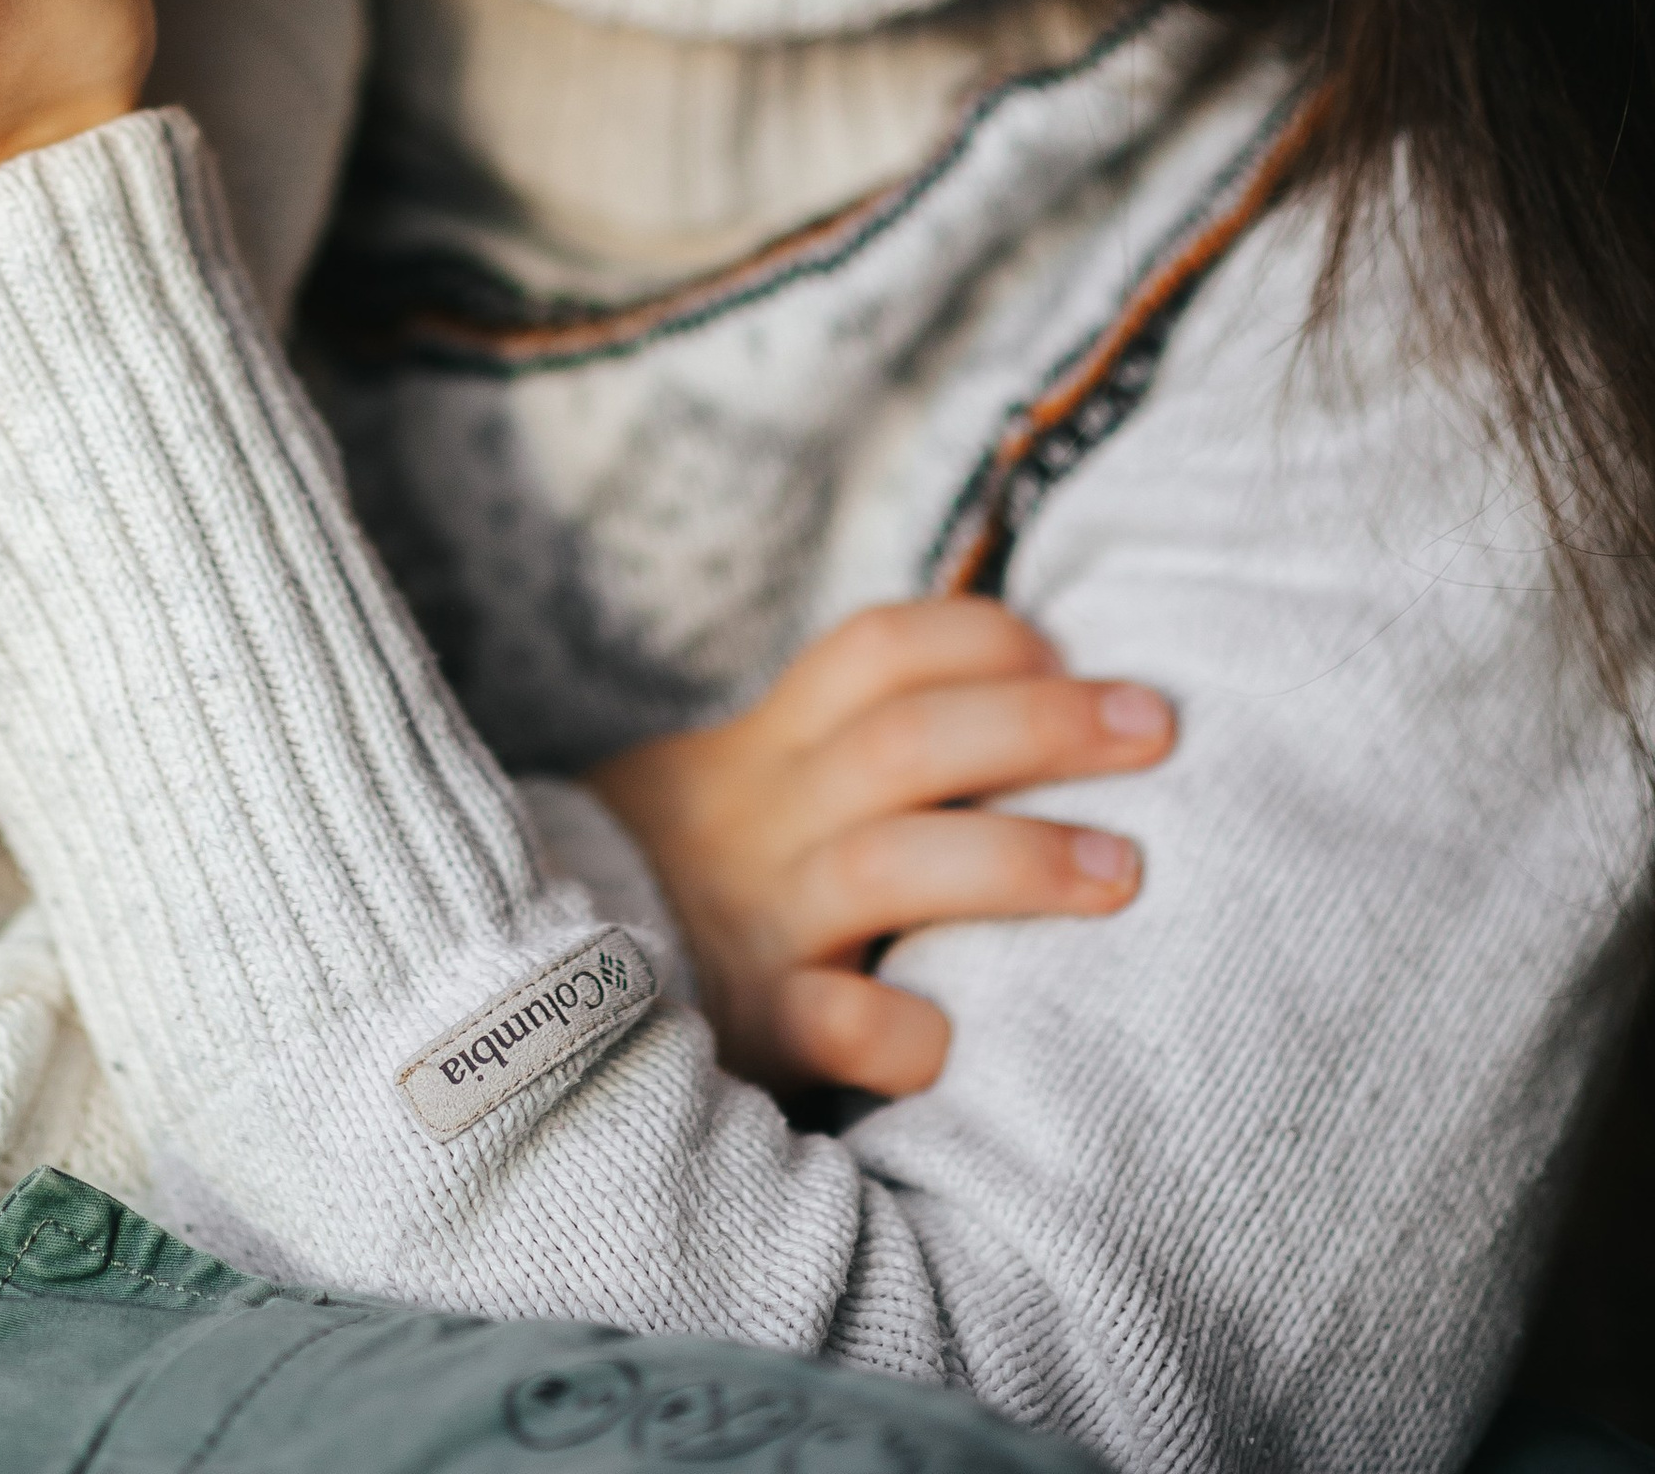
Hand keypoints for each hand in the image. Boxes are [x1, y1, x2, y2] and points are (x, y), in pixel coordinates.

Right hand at [589, 597, 1173, 1099]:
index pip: (874, 652)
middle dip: (1041, 724)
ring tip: (1126, 872)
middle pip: (905, 739)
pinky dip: (905, 1029)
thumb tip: (1028, 692)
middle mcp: (760, 817)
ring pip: (887, 863)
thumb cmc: (692, 879)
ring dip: (1018, 860)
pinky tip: (962, 1044)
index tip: (1064, 649)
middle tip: (1155, 727)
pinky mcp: (745, 1028)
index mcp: (766, 748)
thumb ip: (850, 749)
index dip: (979, 637)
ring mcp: (753, 921)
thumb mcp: (747, 785)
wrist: (525, 979)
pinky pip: (831, 1022)